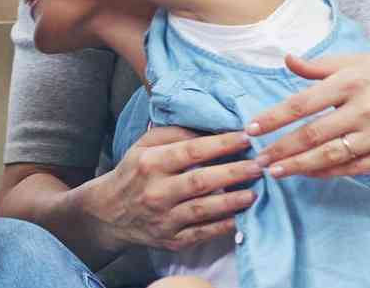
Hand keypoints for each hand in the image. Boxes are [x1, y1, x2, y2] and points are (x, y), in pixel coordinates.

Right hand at [82, 127, 258, 252]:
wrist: (109, 213)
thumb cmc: (134, 172)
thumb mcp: (144, 146)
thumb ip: (173, 134)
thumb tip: (209, 130)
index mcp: (149, 163)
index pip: (190, 150)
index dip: (221, 144)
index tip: (245, 137)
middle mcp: (156, 191)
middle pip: (200, 181)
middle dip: (234, 172)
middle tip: (260, 164)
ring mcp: (164, 218)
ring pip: (204, 209)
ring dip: (233, 201)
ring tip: (255, 191)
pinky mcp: (172, 240)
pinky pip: (203, 233)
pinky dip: (224, 226)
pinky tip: (242, 217)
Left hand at [246, 53, 369, 177]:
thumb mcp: (356, 61)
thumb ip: (319, 66)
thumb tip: (286, 59)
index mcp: (348, 83)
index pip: (301, 104)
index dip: (273, 118)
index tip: (251, 128)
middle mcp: (361, 110)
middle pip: (312, 134)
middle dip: (281, 149)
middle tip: (258, 160)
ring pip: (331, 155)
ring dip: (299, 166)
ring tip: (276, 172)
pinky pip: (354, 168)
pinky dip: (328, 173)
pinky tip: (308, 174)